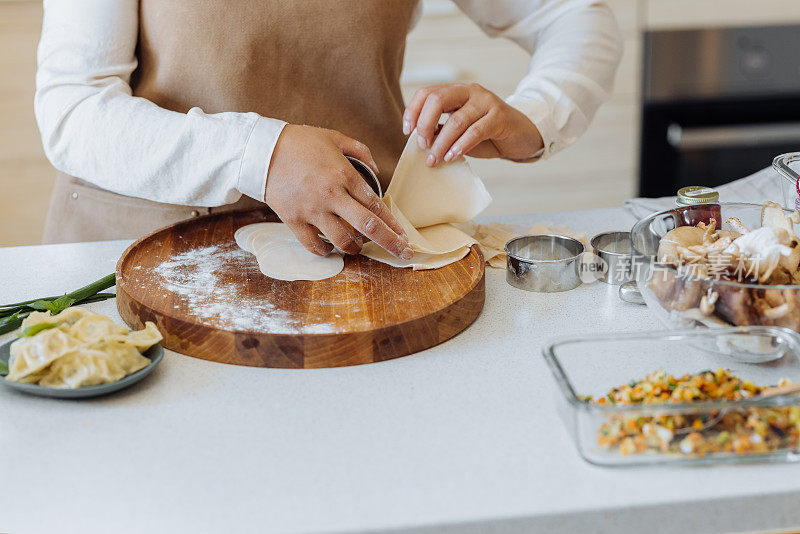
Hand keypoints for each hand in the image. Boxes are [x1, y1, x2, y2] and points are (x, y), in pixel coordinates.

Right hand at [265, 125, 411, 258]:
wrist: (261, 149)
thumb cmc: (299, 142)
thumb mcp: (333, 137)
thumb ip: (360, 151)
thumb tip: (376, 169)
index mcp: (344, 174)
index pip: (376, 205)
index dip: (394, 224)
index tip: (405, 237)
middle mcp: (332, 195)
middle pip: (368, 226)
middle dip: (390, 243)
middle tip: (403, 255)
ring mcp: (312, 209)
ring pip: (342, 240)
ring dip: (355, 248)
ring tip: (357, 247)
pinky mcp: (294, 220)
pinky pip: (313, 245)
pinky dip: (325, 251)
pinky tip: (330, 248)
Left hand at [403, 83, 543, 166]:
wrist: (521, 136)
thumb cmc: (488, 135)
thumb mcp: (460, 133)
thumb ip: (442, 131)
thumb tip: (421, 140)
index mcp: (456, 92)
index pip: (427, 93)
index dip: (413, 111)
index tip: (407, 131)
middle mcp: (470, 91)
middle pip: (437, 99)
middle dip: (424, 124)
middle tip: (422, 146)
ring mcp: (486, 102)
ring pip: (456, 120)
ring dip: (441, 143)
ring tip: (434, 160)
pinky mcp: (499, 116)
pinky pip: (475, 131)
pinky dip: (460, 145)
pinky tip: (452, 156)